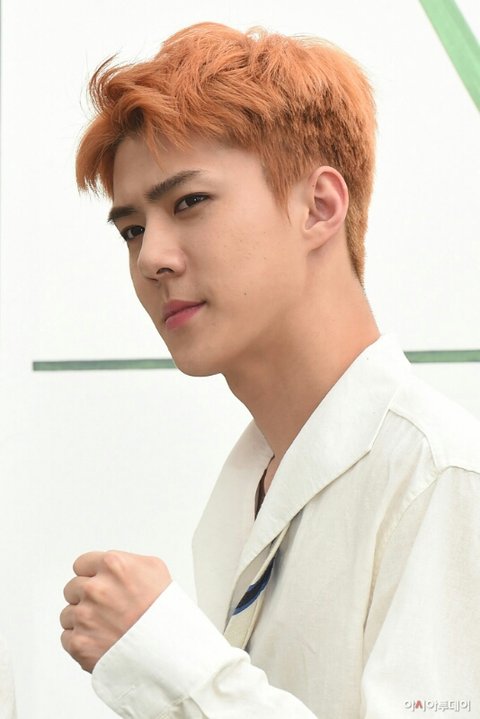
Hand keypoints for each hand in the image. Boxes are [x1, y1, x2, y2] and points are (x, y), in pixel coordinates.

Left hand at [60, 550, 171, 672]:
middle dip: (86, 597)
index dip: (92, 575)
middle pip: (72, 588)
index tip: (100, 585)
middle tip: (107, 608)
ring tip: (106, 627)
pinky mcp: (78, 643)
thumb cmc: (164, 610)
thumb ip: (125, 561)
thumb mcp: (154, 568)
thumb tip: (108, 566)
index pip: (81, 564)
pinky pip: (67, 637)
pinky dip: (81, 640)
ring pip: (68, 613)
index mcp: (112, 565)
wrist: (169, 650)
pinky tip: (101, 641)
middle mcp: (95, 588)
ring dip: (82, 620)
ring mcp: (84, 616)